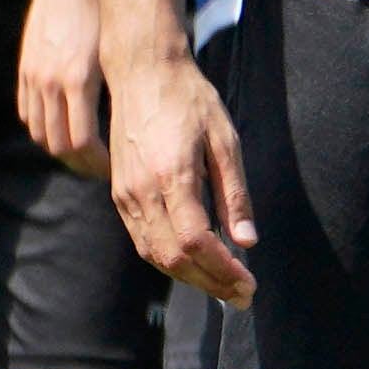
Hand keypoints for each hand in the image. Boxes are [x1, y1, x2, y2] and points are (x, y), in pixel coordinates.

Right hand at [16, 0, 109, 177]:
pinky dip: (43, 128)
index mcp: (79, 80)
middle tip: (101, 170)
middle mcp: (51, 82)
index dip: (96, 162)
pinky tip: (62, 129)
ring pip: (40, 132)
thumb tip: (135, 118)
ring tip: (83, 154)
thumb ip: (118, 83)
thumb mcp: (118, 48)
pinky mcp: (25, 71)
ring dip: (59, 149)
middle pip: (57, 144)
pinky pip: (28, 113)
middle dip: (79, 163)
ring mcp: (33, 77)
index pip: (80, 142)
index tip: (113, 168)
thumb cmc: (105, 10)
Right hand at [105, 50, 255, 305]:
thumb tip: (247, 241)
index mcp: (172, 177)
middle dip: (210, 282)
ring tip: (223, 286)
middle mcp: (141, 192)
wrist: (142, 72)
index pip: (197, 243)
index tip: (249, 284)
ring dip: (190, 276)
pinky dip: (168, 259)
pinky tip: (194, 262)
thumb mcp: (226, 140)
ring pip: (154, 254)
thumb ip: (235, 193)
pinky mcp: (119, 192)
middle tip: (242, 296)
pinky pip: (141, 239)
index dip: (223, 270)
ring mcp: (125, 194)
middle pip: (173, 257)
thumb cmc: (190, 100)